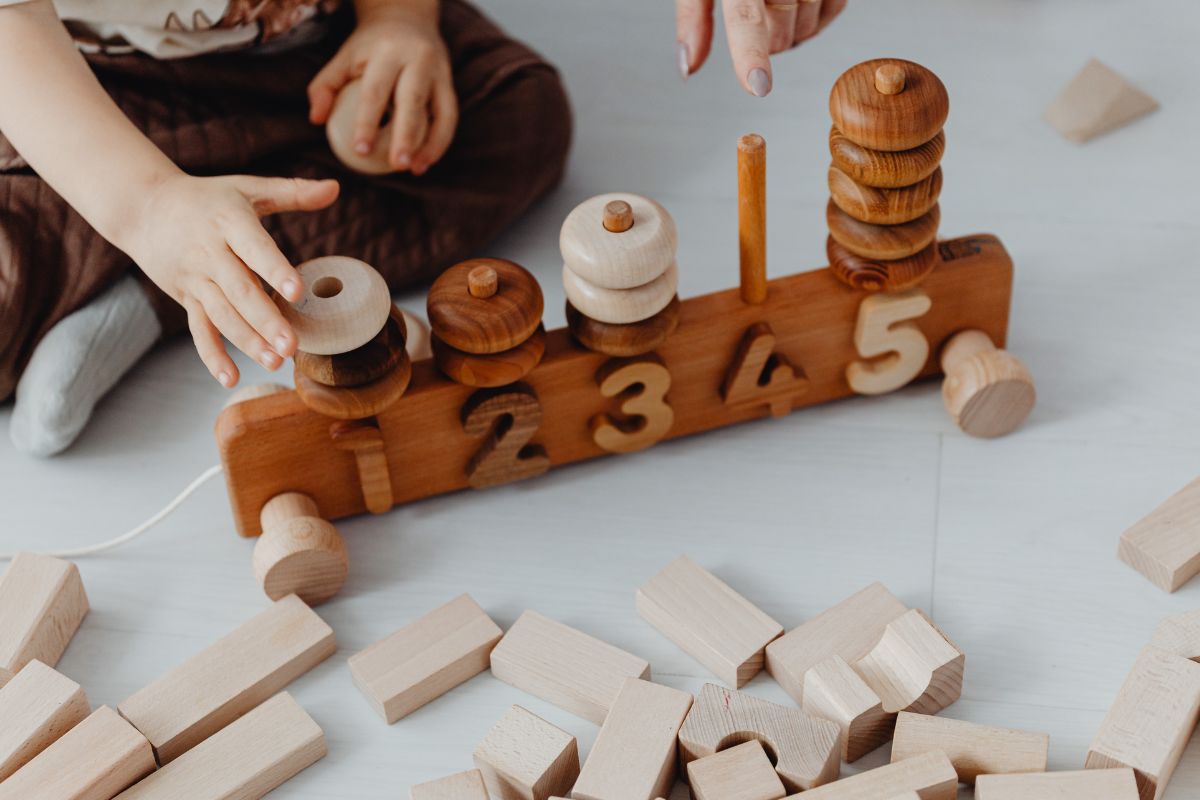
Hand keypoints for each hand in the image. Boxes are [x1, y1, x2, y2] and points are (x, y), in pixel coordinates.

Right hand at [122, 174, 339, 386]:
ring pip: (221, 314)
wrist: (143, 207)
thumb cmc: (208, 198)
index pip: (254, 248)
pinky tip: (230, 378)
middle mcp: (209, 252)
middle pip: (239, 290)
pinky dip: (211, 355)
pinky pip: (198, 329)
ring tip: (275, 362)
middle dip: (265, 320)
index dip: (275, 269)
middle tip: (292, 345)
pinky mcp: (186, 297)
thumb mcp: (247, 188)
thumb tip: (335, 188)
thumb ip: (292, 191)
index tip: (296, 291)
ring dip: (247, 341)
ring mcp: (195, 278)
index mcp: (229, 222)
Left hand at [307, 2, 456, 174]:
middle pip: (413, 101)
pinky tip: (425, 161)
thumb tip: (317, 119)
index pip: (376, 91)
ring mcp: (438, 72)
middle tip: (396, 165)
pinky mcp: (449, 85)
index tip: (360, 150)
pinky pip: (449, 117)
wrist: (406, 18)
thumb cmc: (369, 47)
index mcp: (386, 53)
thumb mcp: (343, 57)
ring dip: (430, 144)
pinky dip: (440, 142)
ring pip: (440, 112)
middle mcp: (417, 60)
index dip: (368, 122)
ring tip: (414, 169)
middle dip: (406, 136)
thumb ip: (325, 86)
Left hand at [676, 0, 846, 95]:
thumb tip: (688, 65)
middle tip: (757, 19)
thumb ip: (694, 17)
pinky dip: (815, 18)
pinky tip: (799, 4)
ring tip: (776, 7)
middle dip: (766, 41)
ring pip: (808, 25)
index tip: (757, 85)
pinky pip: (835, 9)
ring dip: (790, 32)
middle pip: (779, 28)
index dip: (751, 53)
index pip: (746, 15)